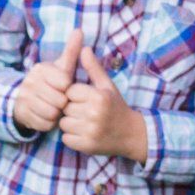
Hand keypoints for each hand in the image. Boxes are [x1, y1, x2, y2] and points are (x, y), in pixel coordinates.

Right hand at [11, 28, 82, 133]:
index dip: (68, 87)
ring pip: (52, 113)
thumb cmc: (51, 81)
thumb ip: (71, 50)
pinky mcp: (22, 114)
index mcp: (41, 69)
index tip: (65, 86)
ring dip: (57, 113)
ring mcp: (24, 99)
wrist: (26, 98)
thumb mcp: (60, 66)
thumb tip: (79, 29)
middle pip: (59, 100)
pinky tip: (47, 116)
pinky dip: (49, 123)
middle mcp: (29, 82)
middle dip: (63, 102)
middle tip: (60, 99)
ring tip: (55, 107)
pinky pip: (44, 124)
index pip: (65, 83)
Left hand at [59, 42, 147, 162]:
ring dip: (71, 123)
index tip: (86, 99)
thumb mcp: (107, 86)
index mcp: (99, 97)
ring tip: (85, 122)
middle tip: (86, 112)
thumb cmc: (116, 106)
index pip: (70, 91)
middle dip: (73, 109)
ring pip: (64, 123)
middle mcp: (95, 114)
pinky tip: (84, 133)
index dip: (76, 95)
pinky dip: (72, 137)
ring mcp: (90, 131)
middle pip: (66, 107)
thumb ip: (93, 68)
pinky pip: (66, 138)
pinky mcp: (86, 146)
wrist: (131, 134)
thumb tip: (83, 48)